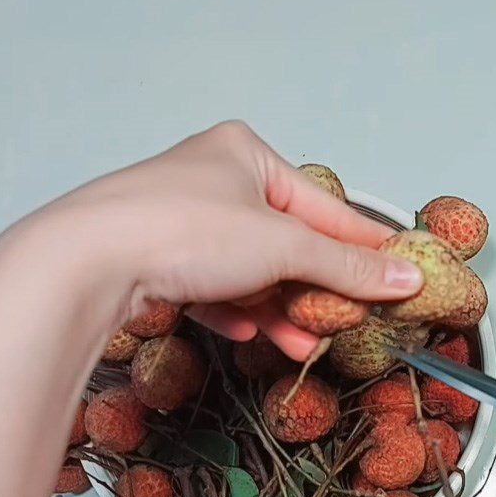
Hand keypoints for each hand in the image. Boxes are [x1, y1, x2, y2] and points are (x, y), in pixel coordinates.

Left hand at [0, 121, 423, 496]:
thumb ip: (346, 265)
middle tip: (350, 318)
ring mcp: (185, 222)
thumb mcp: (284, 245)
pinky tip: (248, 331)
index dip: (366, 243)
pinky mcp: (161, 259)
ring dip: (280, 310)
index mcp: (246, 155)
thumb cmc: (184, 228)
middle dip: (316, 289)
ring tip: (307, 341)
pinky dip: (236, 311)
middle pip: (287, 244)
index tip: (401, 270)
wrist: (91, 261)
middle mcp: (215, 182)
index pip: (325, 206)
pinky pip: (214, 287)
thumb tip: (404, 277)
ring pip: (252, 272)